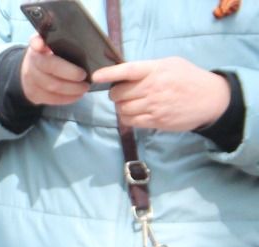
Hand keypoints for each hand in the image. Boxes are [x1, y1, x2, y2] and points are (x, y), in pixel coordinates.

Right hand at [20, 34, 88, 106]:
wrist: (29, 72)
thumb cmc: (48, 55)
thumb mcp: (49, 43)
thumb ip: (54, 38)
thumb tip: (63, 39)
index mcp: (36, 49)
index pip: (36, 45)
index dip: (38, 44)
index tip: (42, 45)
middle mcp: (31, 64)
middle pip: (50, 70)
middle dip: (70, 75)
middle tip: (86, 77)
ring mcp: (30, 81)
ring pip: (52, 87)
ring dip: (71, 89)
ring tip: (85, 88)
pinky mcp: (33, 95)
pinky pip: (51, 99)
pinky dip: (66, 99)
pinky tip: (77, 96)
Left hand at [94, 57, 231, 130]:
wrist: (211, 99)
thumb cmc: (189, 78)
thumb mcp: (171, 64)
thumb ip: (148, 68)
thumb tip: (123, 74)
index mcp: (156, 70)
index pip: (128, 70)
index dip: (109, 73)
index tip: (95, 76)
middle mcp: (153, 87)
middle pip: (118, 94)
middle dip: (116, 94)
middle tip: (124, 93)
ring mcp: (154, 106)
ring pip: (122, 109)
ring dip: (121, 107)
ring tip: (132, 102)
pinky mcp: (156, 121)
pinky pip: (130, 121)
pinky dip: (127, 117)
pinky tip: (136, 112)